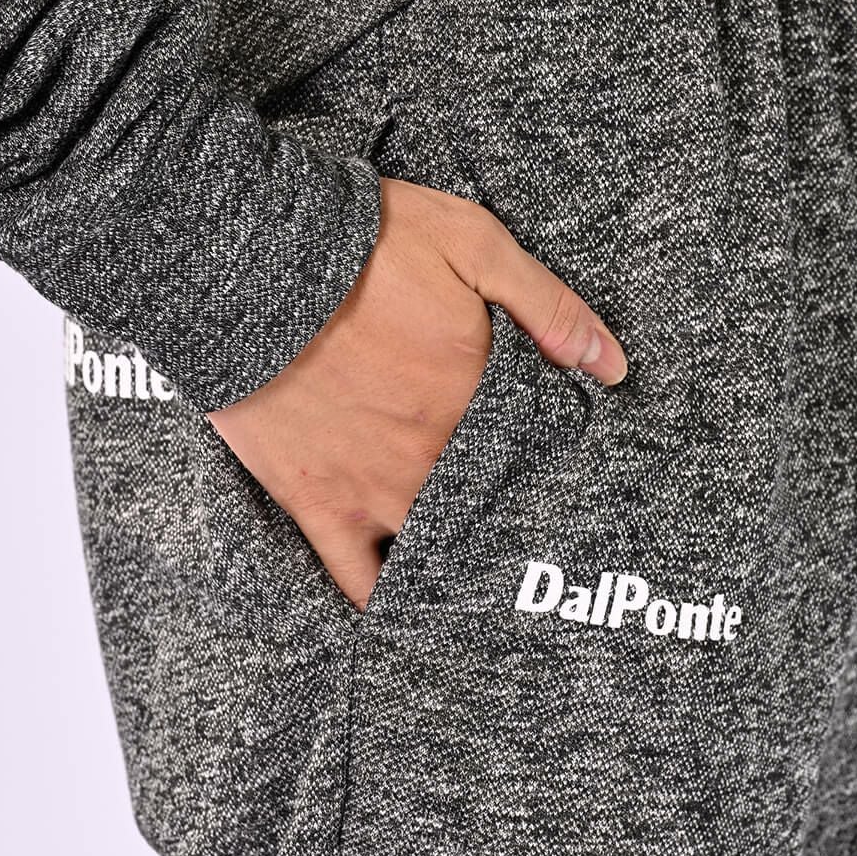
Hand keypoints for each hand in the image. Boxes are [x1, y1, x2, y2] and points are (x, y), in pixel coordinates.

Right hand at [207, 178, 627, 610]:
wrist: (242, 263)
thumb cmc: (360, 245)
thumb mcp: (473, 244)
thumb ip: (551, 308)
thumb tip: (614, 367)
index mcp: (480, 400)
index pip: (541, 455)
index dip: (556, 467)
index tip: (568, 476)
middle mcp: (438, 457)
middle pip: (497, 510)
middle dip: (519, 522)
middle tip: (536, 537)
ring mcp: (379, 490)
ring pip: (443, 551)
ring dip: (467, 564)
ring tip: (488, 581)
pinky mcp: (321, 506)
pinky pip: (360, 578)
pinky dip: (386, 600)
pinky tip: (409, 610)